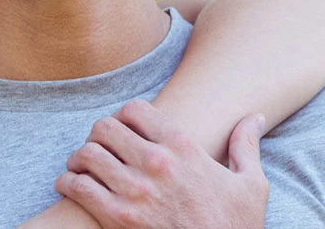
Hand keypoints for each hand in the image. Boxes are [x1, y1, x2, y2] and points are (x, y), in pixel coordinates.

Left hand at [55, 100, 268, 228]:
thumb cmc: (234, 226)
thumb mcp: (251, 185)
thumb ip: (246, 146)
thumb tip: (255, 117)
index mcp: (183, 147)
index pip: (135, 108)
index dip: (125, 115)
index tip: (124, 127)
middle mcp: (156, 163)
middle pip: (105, 126)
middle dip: (99, 134)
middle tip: (100, 145)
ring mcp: (135, 191)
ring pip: (87, 153)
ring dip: (80, 157)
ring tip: (82, 164)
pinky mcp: (118, 218)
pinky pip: (78, 186)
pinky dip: (68, 182)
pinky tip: (72, 184)